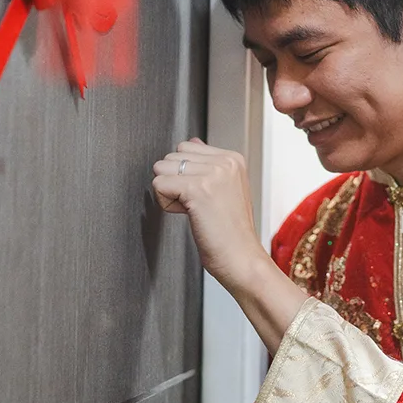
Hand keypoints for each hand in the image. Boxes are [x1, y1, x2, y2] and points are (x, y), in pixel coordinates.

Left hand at [153, 139, 263, 291]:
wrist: (242, 260)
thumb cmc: (232, 233)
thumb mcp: (226, 188)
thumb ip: (208, 163)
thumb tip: (191, 142)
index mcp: (233, 158)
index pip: (186, 147)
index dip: (186, 175)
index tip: (205, 197)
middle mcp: (225, 161)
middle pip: (172, 156)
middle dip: (175, 182)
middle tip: (199, 206)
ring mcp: (213, 174)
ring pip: (162, 169)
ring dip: (170, 192)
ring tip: (194, 210)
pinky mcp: (198, 189)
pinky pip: (159, 185)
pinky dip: (166, 204)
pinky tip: (188, 215)